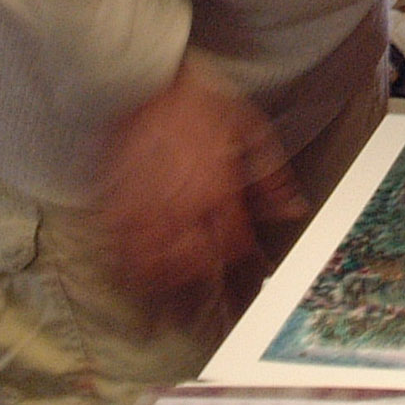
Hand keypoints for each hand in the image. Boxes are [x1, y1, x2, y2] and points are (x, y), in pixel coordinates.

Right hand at [98, 57, 308, 301]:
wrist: (140, 77)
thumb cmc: (197, 100)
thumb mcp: (250, 129)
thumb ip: (270, 177)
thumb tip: (293, 209)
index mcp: (218, 192)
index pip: (238, 250)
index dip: (249, 276)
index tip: (255, 293)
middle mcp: (179, 209)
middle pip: (196, 274)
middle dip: (208, 306)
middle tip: (216, 328)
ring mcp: (141, 212)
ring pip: (154, 273)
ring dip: (167, 303)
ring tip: (178, 325)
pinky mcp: (110, 208)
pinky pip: (118, 256)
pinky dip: (129, 281)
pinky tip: (136, 294)